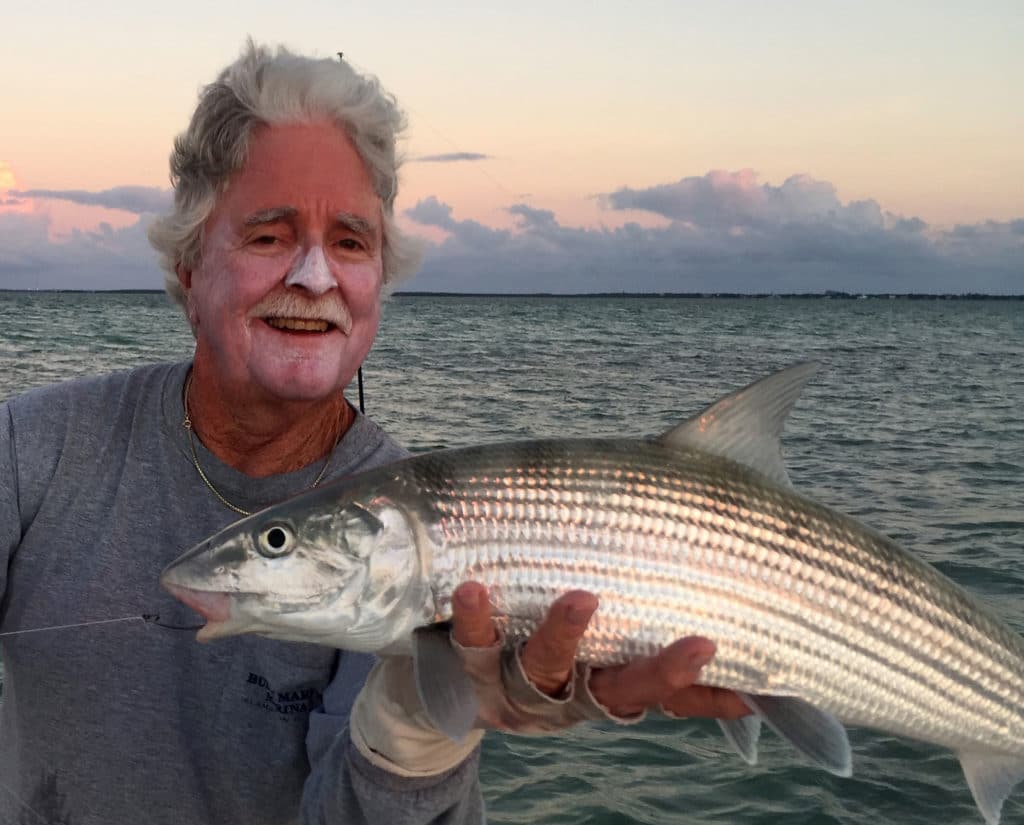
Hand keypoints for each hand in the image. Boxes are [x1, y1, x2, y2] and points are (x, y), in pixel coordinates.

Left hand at [451, 581, 747, 721]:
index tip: (731, 657)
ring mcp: (527, 684)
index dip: (702, 688)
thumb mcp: (606, 671)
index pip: (669, 694)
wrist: (460, 694)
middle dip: (661, 671)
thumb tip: (749, 668)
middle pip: (624, 688)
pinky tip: (475, 589)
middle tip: (700, 647)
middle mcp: (576, 693)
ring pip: (550, 664)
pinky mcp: (479, 668)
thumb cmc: (551, 664)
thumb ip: (666, 669)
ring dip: (566, 634)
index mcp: (612, 688)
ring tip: (582, 600)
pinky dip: (477, 619)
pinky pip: (477, 644)